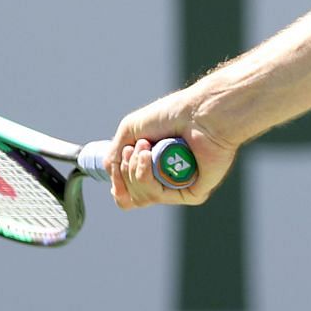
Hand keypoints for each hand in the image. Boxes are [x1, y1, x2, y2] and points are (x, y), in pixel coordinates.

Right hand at [107, 88, 239, 209]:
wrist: (199, 111)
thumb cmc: (171, 115)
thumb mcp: (130, 131)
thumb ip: (114, 157)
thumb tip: (112, 181)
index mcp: (154, 168)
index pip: (128, 193)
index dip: (118, 182)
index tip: (122, 157)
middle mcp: (166, 181)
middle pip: (130, 197)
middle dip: (126, 170)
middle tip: (139, 146)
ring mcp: (179, 188)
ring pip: (141, 198)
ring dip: (135, 170)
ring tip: (146, 147)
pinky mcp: (192, 193)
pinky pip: (159, 197)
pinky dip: (147, 176)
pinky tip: (152, 157)